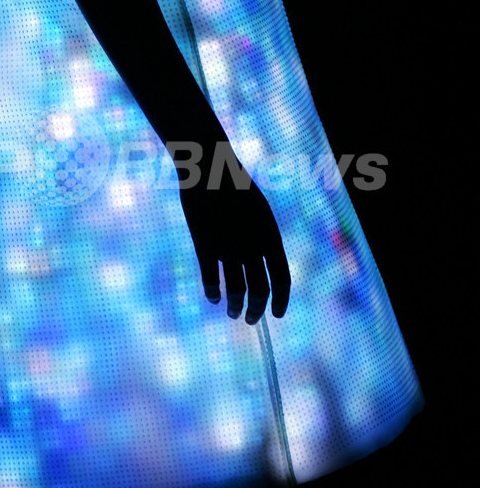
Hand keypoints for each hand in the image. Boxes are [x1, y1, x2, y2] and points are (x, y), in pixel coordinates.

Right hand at [177, 143, 290, 322]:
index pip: (282, 278)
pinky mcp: (205, 246)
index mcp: (270, 236)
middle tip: (251, 319)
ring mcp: (229, 247)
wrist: (210, 168)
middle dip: (256, 310)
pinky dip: (214, 294)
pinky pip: (211, 280)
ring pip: (236, 290)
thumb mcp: (258, 210)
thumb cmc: (234, 185)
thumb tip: (263, 262)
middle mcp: (252, 246)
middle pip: (260, 290)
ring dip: (235, 306)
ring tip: (233, 313)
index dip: (281, 300)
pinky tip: (214, 299)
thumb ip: (262, 237)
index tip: (277, 314)